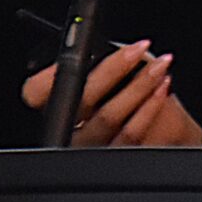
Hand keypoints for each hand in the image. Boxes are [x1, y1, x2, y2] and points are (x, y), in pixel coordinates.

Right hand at [22, 39, 201, 146]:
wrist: (166, 134)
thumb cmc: (131, 95)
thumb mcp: (115, 75)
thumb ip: (98, 62)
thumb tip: (101, 41)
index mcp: (59, 106)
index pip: (36, 92)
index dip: (49, 74)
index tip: (78, 50)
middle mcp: (70, 130)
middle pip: (80, 101)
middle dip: (112, 70)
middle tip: (138, 49)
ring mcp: (93, 148)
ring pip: (108, 117)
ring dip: (139, 85)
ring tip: (160, 66)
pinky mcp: (118, 159)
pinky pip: (130, 135)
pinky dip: (150, 107)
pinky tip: (162, 88)